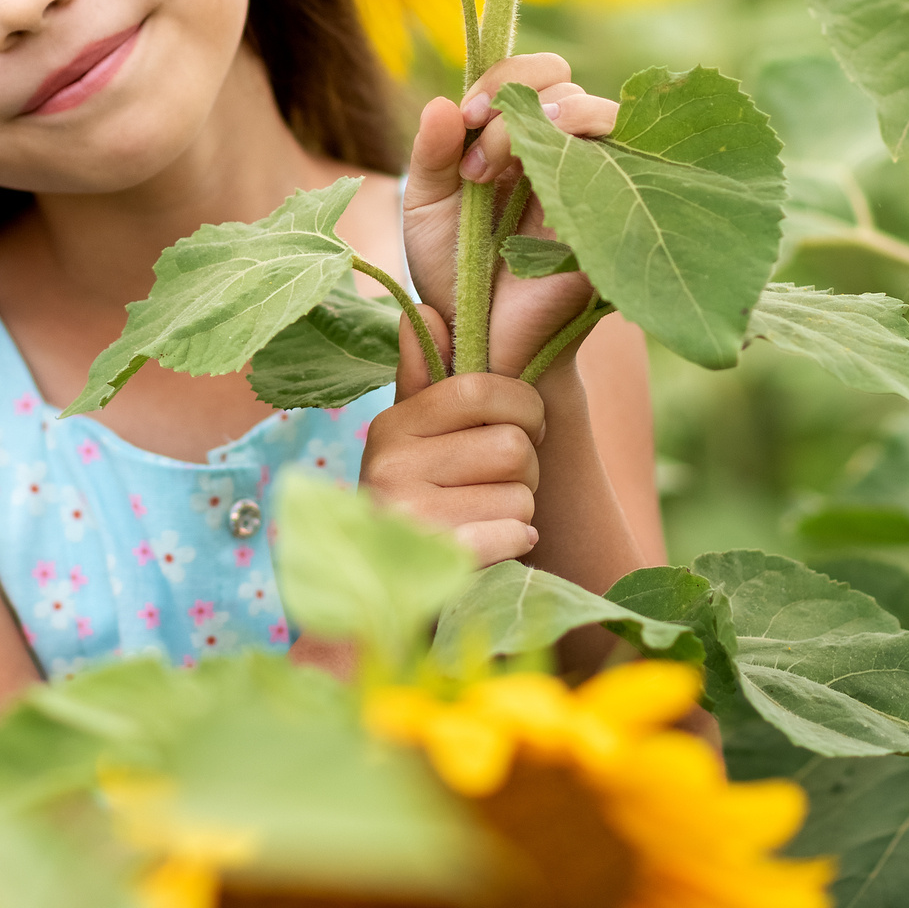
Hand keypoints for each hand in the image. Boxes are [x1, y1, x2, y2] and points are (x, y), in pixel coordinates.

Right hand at [359, 310, 544, 567]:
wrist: (383, 598)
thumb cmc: (415, 505)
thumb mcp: (411, 442)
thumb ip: (422, 380)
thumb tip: (421, 308)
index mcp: (391, 426)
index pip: (479, 387)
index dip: (522, 405)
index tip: (525, 426)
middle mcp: (391, 465)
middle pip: (512, 445)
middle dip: (525, 469)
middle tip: (499, 484)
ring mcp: (410, 516)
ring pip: (520, 494)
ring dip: (519, 511)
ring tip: (486, 519)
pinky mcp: (437, 560)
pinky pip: (514, 532)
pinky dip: (516, 543)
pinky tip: (494, 548)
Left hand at [402, 56, 618, 380]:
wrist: (479, 340)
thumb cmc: (455, 273)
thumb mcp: (428, 209)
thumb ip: (431, 155)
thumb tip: (440, 103)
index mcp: (518, 138)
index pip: (530, 75)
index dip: (502, 79)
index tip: (467, 116)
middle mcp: (560, 152)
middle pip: (564, 83)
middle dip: (515, 100)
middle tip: (475, 151)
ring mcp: (593, 182)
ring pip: (599, 113)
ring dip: (541, 124)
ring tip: (489, 172)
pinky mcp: (614, 218)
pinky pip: (622, 171)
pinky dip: (583, 161)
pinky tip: (536, 188)